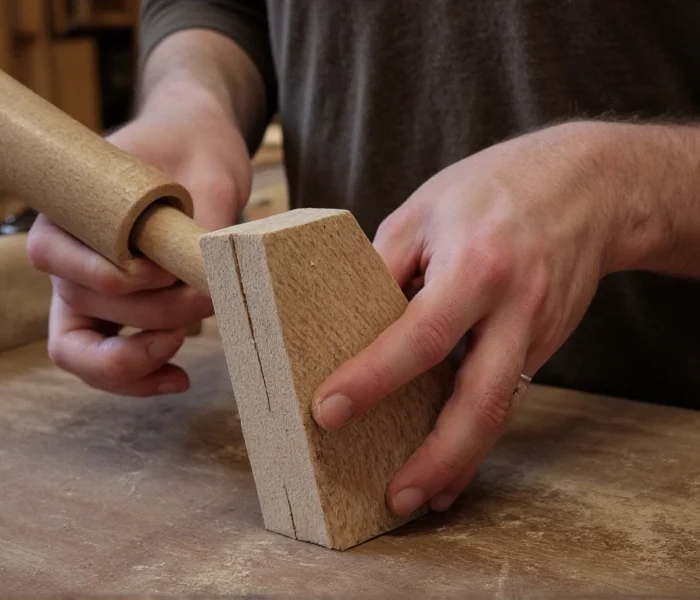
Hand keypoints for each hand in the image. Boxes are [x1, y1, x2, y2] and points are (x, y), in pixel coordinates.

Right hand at [27, 94, 251, 395]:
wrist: (198, 150)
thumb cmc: (195, 151)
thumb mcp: (209, 174)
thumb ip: (205, 224)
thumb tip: (210, 278)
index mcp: (69, 209)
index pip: (57, 259)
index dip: (117, 277)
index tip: (167, 269)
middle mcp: (66, 256)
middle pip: (88, 306)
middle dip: (155, 314)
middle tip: (208, 296)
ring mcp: (85, 291)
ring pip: (86, 351)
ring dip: (143, 354)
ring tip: (194, 339)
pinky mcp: (111, 317)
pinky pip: (104, 365)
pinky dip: (138, 380)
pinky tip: (178, 377)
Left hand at [312, 122, 616, 514]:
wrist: (589, 186)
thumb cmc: (493, 189)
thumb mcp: (424, 210)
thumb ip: (385, 267)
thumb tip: (348, 322)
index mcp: (478, 267)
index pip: (421, 335)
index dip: (374, 377)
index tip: (329, 411)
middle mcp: (515, 309)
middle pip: (481, 401)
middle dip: (437, 458)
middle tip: (393, 497)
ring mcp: (537, 332)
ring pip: (500, 412)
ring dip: (460, 462)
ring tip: (419, 498)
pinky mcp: (543, 345)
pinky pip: (507, 397)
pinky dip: (478, 433)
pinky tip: (452, 460)